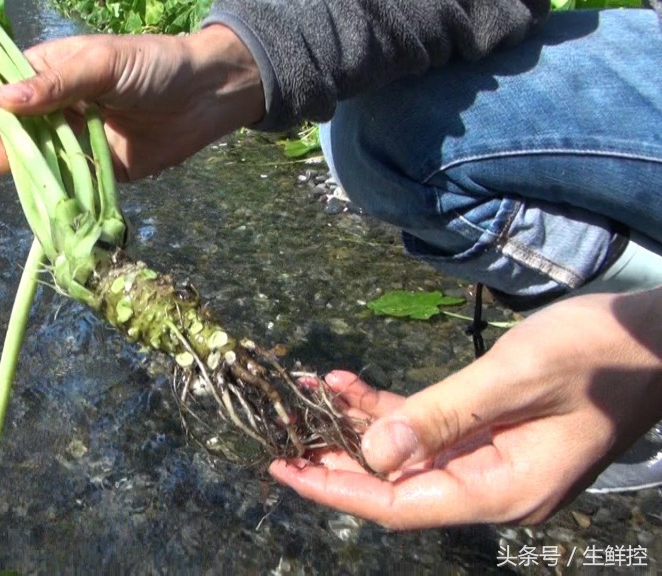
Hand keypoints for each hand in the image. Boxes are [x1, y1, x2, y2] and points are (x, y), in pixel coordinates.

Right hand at [0, 25, 263, 181]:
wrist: (205, 98)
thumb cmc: (154, 66)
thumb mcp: (103, 63)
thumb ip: (56, 83)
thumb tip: (2, 99)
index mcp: (49, 70)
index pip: (0, 85)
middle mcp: (55, 106)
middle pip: (7, 127)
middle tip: (4, 148)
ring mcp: (72, 140)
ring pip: (29, 159)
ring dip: (19, 166)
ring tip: (21, 167)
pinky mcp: (92, 169)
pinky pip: (63, 183)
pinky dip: (50, 189)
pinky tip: (46, 192)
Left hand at [270, 288, 661, 528]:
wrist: (659, 335)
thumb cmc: (601, 354)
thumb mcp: (514, 379)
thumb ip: (439, 416)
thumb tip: (373, 455)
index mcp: (504, 489)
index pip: (403, 506)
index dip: (341, 492)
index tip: (288, 472)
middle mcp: (494, 485)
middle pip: (398, 486)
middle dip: (338, 461)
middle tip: (281, 441)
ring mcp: (494, 460)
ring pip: (408, 453)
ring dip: (358, 425)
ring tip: (304, 398)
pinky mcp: (494, 431)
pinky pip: (430, 426)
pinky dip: (389, 406)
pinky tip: (347, 382)